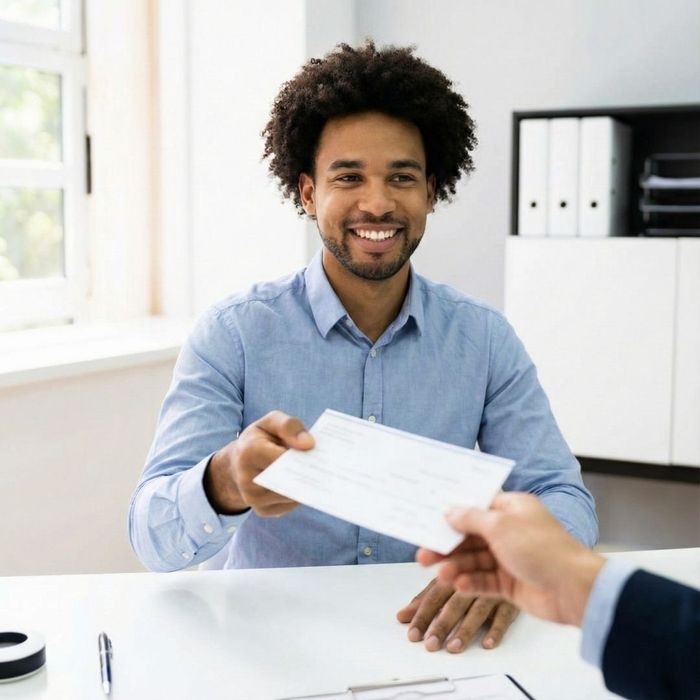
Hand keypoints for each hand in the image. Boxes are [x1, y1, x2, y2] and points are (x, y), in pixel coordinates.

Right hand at [204, 410, 313, 515]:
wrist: (237, 463)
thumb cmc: (260, 438)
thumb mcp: (271, 422)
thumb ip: (289, 426)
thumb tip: (309, 444)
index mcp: (248, 452)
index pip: (280, 458)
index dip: (300, 455)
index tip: (316, 450)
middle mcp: (247, 480)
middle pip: (287, 480)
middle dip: (308, 473)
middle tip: (327, 467)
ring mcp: (254, 499)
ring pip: (292, 495)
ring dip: (307, 485)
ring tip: (321, 473)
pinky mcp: (263, 511)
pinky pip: (290, 505)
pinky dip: (301, 494)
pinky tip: (307, 483)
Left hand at [396, 578, 518, 652]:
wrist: (508, 557)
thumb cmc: (473, 572)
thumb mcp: (449, 582)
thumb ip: (426, 598)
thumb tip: (402, 616)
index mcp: (453, 574)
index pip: (434, 595)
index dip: (423, 614)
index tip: (413, 634)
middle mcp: (471, 579)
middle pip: (454, 603)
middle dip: (441, 624)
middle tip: (431, 643)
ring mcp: (492, 590)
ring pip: (478, 609)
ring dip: (466, 629)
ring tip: (454, 647)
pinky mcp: (510, 600)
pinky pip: (504, 614)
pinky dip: (496, 629)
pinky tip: (488, 643)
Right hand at [416, 493, 604, 626]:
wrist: (574, 589)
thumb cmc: (542, 548)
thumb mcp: (500, 525)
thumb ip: (471, 519)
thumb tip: (450, 512)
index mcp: (513, 509)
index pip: (477, 507)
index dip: (453, 512)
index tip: (429, 518)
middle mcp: (511, 531)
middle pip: (471, 537)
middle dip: (447, 546)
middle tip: (423, 554)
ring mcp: (511, 558)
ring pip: (475, 561)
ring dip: (456, 567)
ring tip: (440, 575)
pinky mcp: (511, 583)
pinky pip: (484, 581)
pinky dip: (471, 583)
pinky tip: (458, 585)